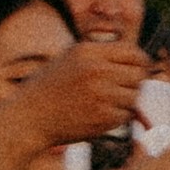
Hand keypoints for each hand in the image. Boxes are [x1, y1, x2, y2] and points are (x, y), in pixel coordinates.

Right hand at [11, 38, 153, 150]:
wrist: (29, 117)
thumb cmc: (49, 88)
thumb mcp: (70, 59)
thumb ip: (101, 55)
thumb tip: (138, 59)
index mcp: (89, 52)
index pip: (134, 53)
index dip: (139, 63)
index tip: (136, 71)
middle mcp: (96, 70)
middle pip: (139, 74)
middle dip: (134, 83)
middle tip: (121, 90)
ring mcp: (100, 94)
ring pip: (134, 96)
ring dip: (126, 101)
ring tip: (107, 103)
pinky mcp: (102, 117)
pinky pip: (125, 115)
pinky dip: (117, 117)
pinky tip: (99, 115)